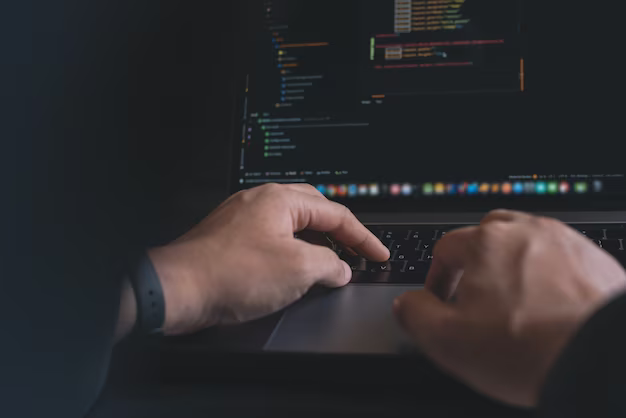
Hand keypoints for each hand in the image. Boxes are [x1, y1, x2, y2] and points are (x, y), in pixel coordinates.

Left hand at [148, 184, 388, 335]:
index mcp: (280, 199)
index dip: (363, 237)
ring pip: (291, 226)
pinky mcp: (230, 239)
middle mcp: (259, 201)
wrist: (178, 290)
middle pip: (314, 211)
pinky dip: (291, 253)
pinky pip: (271, 240)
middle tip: (356, 253)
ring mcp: (242, 219)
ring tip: (328, 267)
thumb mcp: (298, 269)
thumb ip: (329, 264)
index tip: (378, 254)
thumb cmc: (229, 273)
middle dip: (339, 233)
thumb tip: (339, 268)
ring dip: (314, 245)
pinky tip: (293, 273)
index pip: (336, 213)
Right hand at [393, 210, 625, 406]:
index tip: (440, 300)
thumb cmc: (531, 349)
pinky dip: (549, 276)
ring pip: (526, 243)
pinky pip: (561, 258)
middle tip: (477, 297)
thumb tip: (408, 304)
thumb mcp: (447, 341)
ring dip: (513, 266)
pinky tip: (549, 306)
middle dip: (475, 263)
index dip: (437, 279)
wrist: (603, 357)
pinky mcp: (594, 258)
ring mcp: (564, 241)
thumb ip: (416, 315)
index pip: (446, 249)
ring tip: (516, 302)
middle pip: (487, 235)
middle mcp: (525, 231)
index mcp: (485, 243)